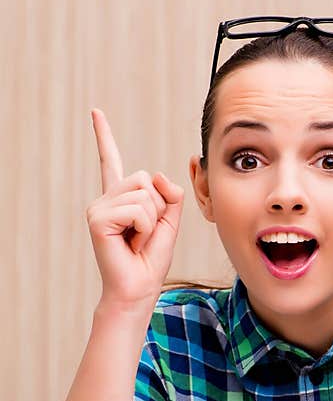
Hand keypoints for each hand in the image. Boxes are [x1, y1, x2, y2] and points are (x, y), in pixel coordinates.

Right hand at [85, 108, 183, 310]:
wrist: (139, 288)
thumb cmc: (151, 259)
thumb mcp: (170, 223)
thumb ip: (170, 196)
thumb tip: (158, 176)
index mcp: (121, 198)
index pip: (112, 161)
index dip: (104, 137)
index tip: (95, 112)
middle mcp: (107, 198)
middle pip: (146, 179)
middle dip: (159, 207)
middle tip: (144, 234)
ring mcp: (99, 207)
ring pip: (145, 194)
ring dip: (152, 221)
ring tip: (137, 240)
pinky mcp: (97, 218)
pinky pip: (138, 210)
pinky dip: (144, 228)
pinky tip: (130, 242)